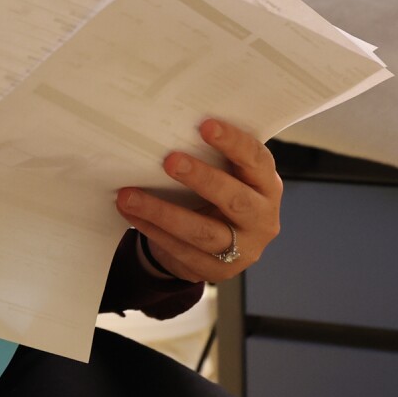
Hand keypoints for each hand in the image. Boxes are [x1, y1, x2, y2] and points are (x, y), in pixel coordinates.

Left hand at [114, 119, 281, 282]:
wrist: (219, 246)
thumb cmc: (220, 197)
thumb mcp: (228, 177)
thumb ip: (214, 158)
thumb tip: (169, 129)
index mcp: (267, 186)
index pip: (256, 160)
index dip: (234, 142)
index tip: (205, 125)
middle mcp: (262, 218)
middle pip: (235, 199)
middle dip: (202, 179)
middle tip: (170, 161)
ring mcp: (242, 249)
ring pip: (202, 232)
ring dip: (162, 212)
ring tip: (130, 195)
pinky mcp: (216, 270)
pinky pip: (181, 250)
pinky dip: (153, 230)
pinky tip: (132, 214)